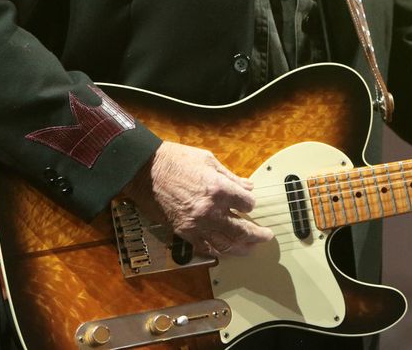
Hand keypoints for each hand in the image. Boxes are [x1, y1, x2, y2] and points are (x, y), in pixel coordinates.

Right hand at [125, 141, 273, 256]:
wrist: (145, 170)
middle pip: (242, 229)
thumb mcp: (208, 160)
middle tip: (266, 236)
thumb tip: (247, 186)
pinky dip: (218, 251)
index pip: (247, 203)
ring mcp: (197, 223)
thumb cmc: (175, 160)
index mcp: (219, 188)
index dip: (250, 203)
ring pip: (226, 244)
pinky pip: (205, 247)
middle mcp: (211, 210)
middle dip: (257, 234)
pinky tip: (225, 250)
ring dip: (242, 248)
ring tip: (251, 248)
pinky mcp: (184, 231)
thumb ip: (230, 177)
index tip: (248, 202)